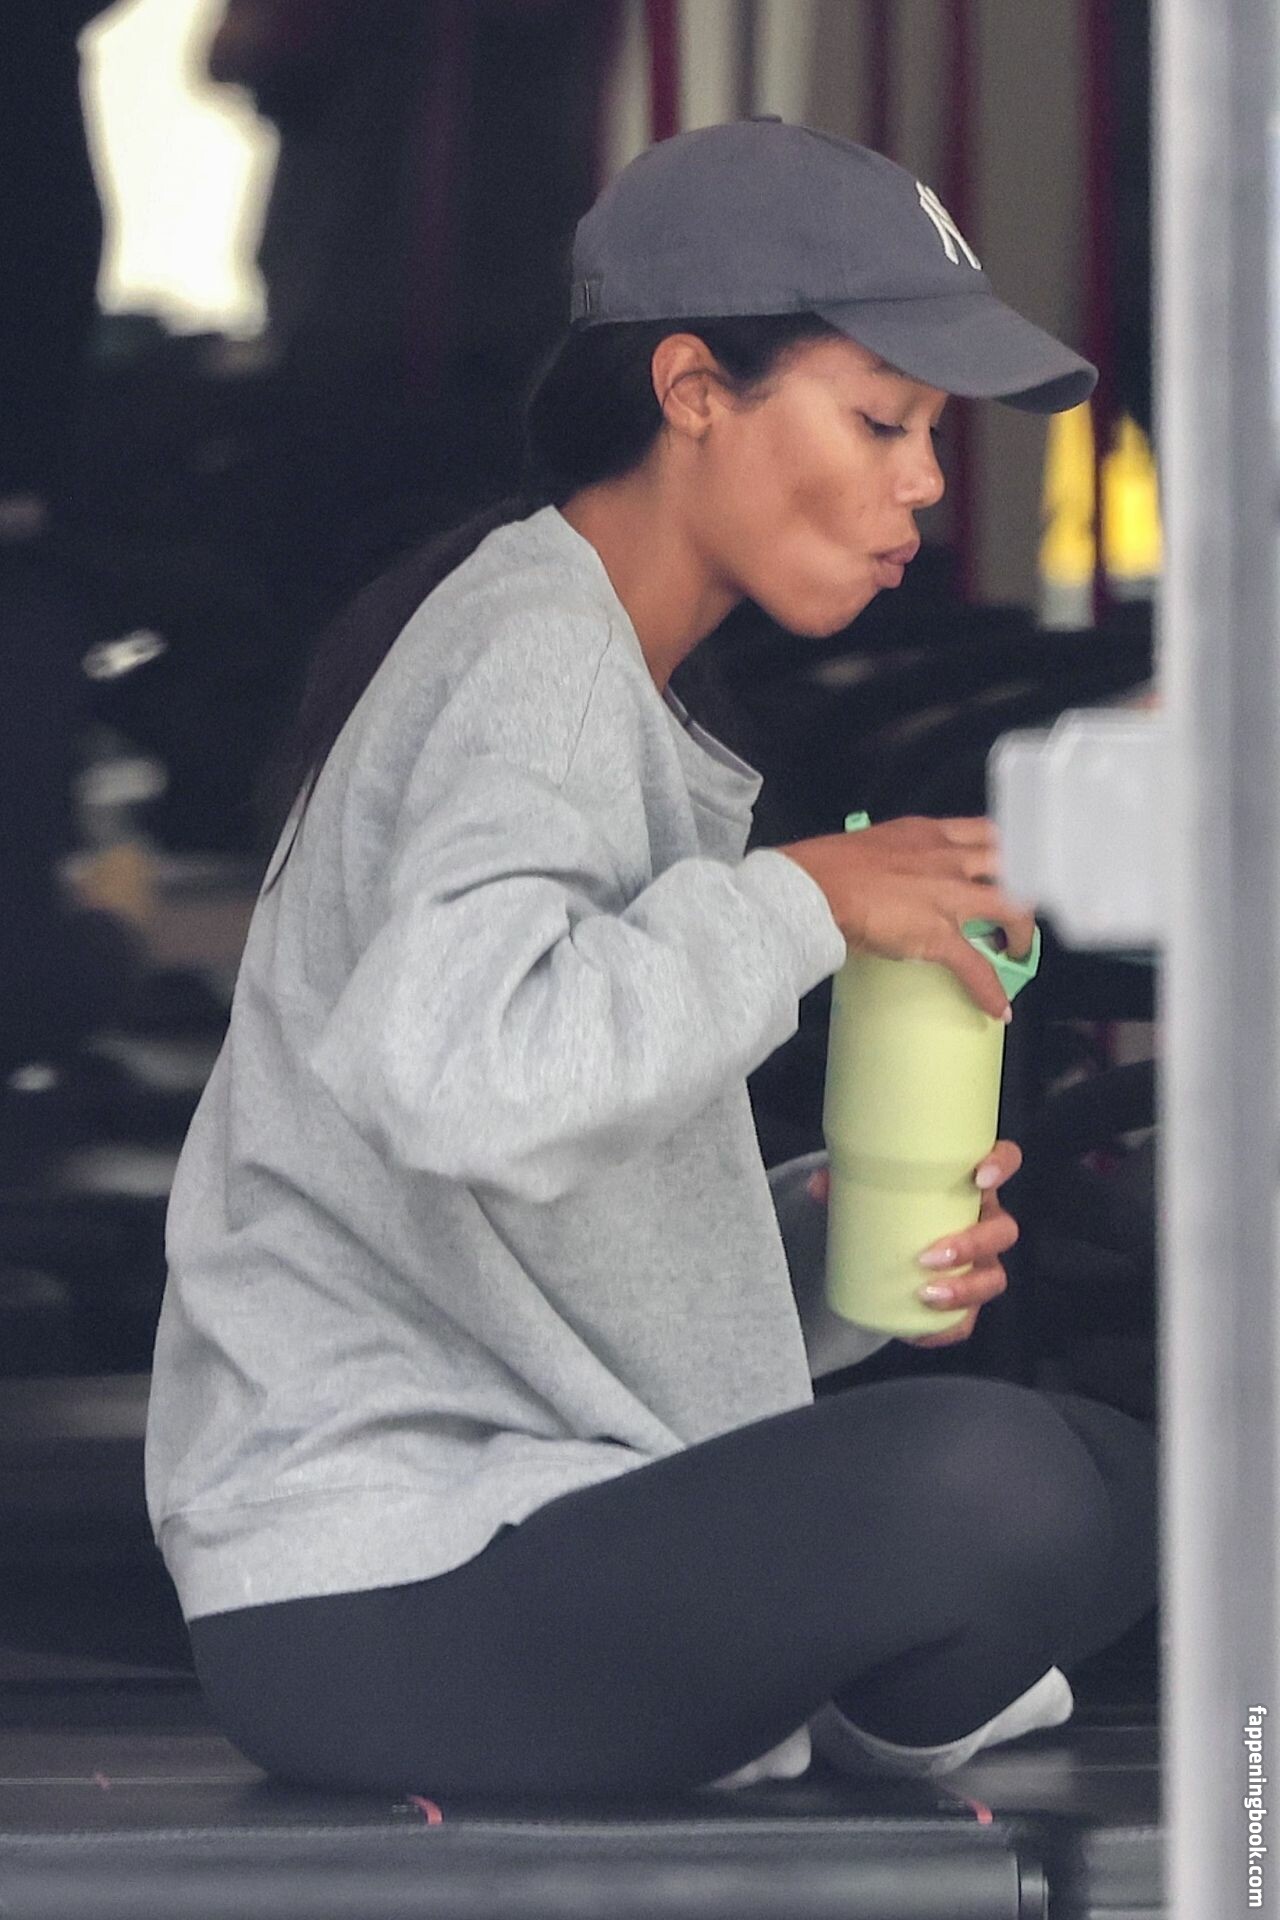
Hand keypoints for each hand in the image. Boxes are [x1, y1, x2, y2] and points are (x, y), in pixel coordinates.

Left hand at [805, 1139, 1022, 1347]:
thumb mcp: (866, 1188)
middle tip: (930, 1255)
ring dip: (965, 1288)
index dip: (1001, 1166)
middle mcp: (983, 1221)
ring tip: (926, 1293)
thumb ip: (844, 1182)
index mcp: (967, 1184)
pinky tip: (922, 1333)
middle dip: (973, 1244)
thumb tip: (818, 1186)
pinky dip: (948, 1329)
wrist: (880, 1247)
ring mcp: (979, 1262)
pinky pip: (969, 1320)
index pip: (1004, 1162)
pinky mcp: (965, 1300)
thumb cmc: (887, 1205)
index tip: (979, 1178)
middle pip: (1003, 1231)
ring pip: (994, 1277)